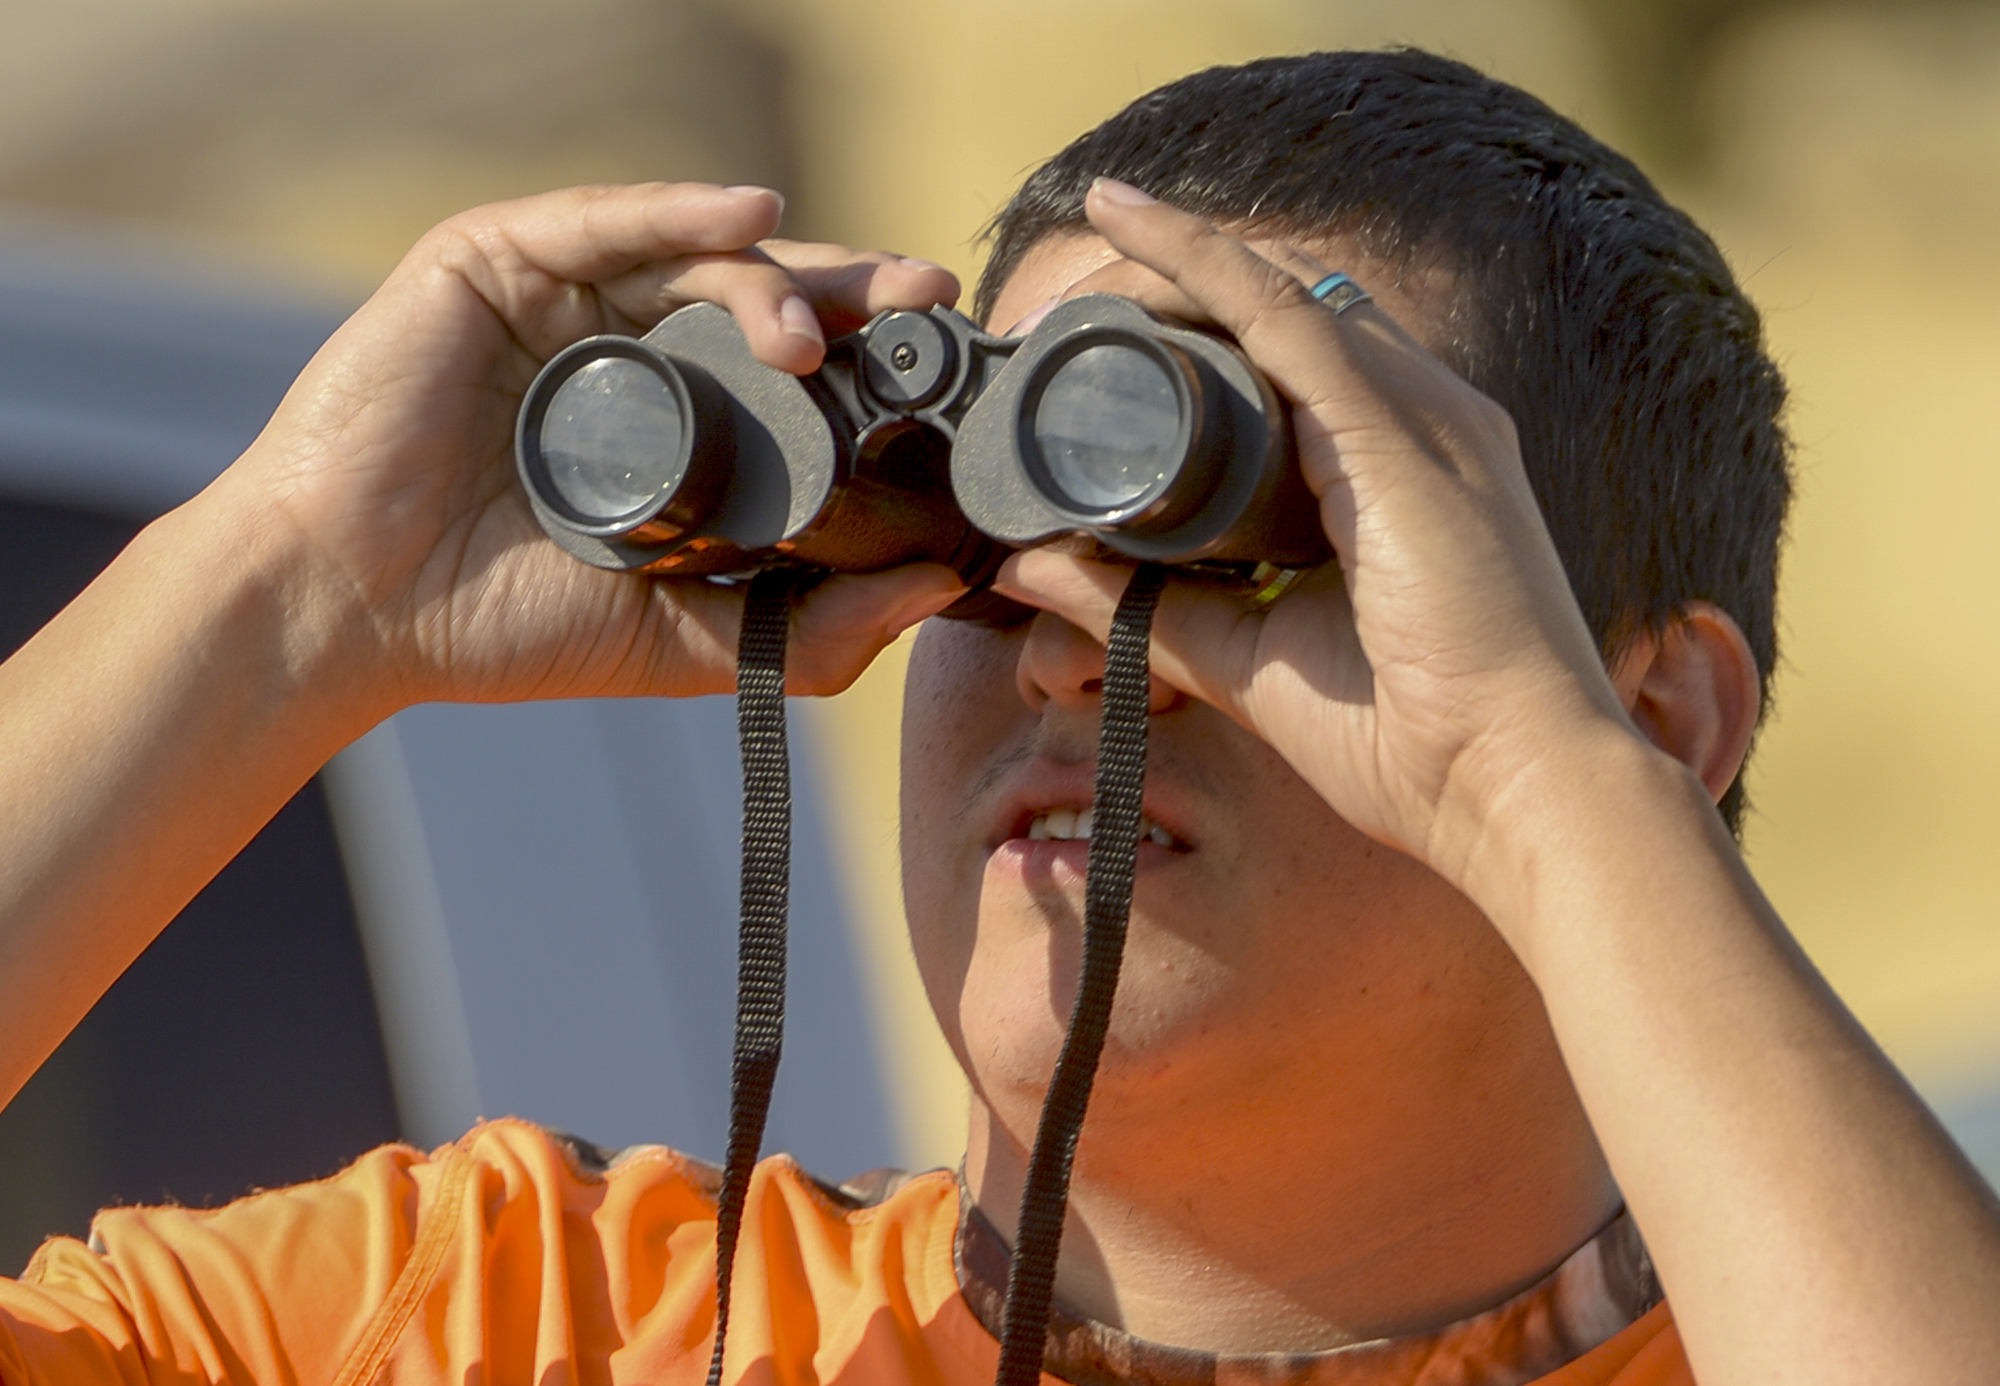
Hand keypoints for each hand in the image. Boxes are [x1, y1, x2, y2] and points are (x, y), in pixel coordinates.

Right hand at [210, 182, 966, 723]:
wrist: (354, 611)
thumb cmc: (502, 627)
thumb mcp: (684, 640)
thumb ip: (807, 631)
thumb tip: (943, 589)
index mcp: (674, 427)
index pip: (792, 377)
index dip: (873, 367)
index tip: (950, 375)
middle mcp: (627, 353)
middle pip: (761, 303)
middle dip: (853, 299)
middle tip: (929, 306)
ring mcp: (561, 302)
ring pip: (693, 260)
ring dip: (773, 279)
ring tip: (821, 332)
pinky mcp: (492, 261)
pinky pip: (603, 221)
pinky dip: (678, 210)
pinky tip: (751, 215)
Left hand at [992, 180, 1637, 897]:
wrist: (1512, 788)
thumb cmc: (1412, 741)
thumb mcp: (1246, 657)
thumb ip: (1142, 605)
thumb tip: (1029, 566)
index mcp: (1404, 470)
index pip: (1294, 361)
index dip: (1200, 335)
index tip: (1098, 342)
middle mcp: (1426, 421)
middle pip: (1281, 313)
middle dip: (1173, 290)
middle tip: (1064, 309)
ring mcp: (1423, 415)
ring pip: (1275, 294)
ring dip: (1173, 264)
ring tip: (1087, 249)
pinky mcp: (1397, 431)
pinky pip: (1282, 315)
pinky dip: (1202, 266)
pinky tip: (1132, 232)